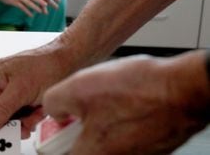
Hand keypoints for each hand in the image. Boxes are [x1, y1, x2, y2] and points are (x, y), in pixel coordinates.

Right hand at [0, 44, 73, 138]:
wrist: (71, 61)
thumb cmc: (46, 65)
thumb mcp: (21, 90)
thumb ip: (0, 110)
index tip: (3, 130)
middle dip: (13, 121)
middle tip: (26, 121)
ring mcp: (11, 92)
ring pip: (10, 119)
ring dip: (25, 120)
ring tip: (37, 110)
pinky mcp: (23, 98)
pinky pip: (21, 117)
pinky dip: (32, 117)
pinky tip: (40, 109)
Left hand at [44, 52, 209, 154]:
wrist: (182, 88)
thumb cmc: (138, 91)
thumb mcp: (77, 88)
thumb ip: (53, 103)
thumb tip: (52, 110)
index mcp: (92, 154)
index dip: (53, 138)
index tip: (56, 127)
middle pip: (82, 149)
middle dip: (77, 128)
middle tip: (82, 108)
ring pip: (104, 141)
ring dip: (100, 122)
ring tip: (108, 100)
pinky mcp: (150, 147)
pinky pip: (125, 136)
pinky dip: (120, 120)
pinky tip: (125, 102)